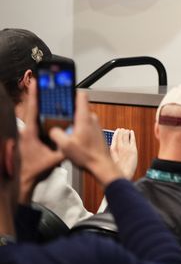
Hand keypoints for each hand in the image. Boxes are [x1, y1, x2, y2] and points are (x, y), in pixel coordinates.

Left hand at [17, 83, 63, 203]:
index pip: (32, 110)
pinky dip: (38, 115)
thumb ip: (64, 147)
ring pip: (31, 116)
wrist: (22, 180)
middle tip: (40, 83)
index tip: (35, 83)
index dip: (34, 95)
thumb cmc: (35, 170)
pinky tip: (45, 112)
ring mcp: (24, 134)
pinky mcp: (26, 138)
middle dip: (36, 96)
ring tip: (44, 94)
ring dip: (37, 105)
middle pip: (31, 109)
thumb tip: (75, 137)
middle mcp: (25, 131)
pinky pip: (32, 123)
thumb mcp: (54, 159)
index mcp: (30, 133)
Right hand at [50, 91, 122, 187]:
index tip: (63, 90)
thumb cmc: (87, 156)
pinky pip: (83, 125)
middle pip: (77, 107)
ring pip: (80, 117)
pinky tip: (71, 138)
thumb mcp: (65, 145)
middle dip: (67, 111)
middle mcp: (91, 119)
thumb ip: (56, 134)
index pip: (81, 96)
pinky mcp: (95, 131)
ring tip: (63, 130)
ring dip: (72, 122)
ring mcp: (94, 125)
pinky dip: (77, 128)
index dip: (72, 91)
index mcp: (84, 118)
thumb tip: (53, 129)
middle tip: (57, 116)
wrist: (101, 164)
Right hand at [110, 128, 137, 179]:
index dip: (116, 134)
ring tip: (126, 130)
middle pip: (120, 136)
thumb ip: (112, 152)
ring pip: (126, 136)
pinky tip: (131, 132)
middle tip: (122, 129)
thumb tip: (113, 145)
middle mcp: (119, 147)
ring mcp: (126, 148)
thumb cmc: (116, 170)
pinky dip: (132, 135)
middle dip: (121, 132)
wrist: (124, 175)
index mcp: (111, 150)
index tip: (117, 131)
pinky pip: (132, 139)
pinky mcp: (133, 150)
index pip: (114, 138)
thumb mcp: (110, 160)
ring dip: (126, 132)